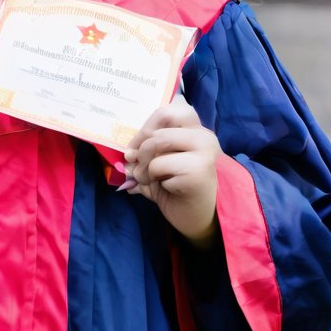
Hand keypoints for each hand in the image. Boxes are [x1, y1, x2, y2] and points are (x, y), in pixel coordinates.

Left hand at [122, 95, 220, 246]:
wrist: (200, 220)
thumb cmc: (179, 190)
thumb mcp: (160, 165)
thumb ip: (146, 151)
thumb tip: (127, 153)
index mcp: (196, 130)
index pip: (168, 110)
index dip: (146, 126)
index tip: (135, 146)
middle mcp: (203, 136)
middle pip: (161, 123)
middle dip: (141, 145)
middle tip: (136, 162)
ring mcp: (204, 152)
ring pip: (158, 142)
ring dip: (144, 165)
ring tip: (148, 179)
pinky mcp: (198, 170)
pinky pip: (159, 166)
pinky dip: (152, 179)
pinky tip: (163, 189)